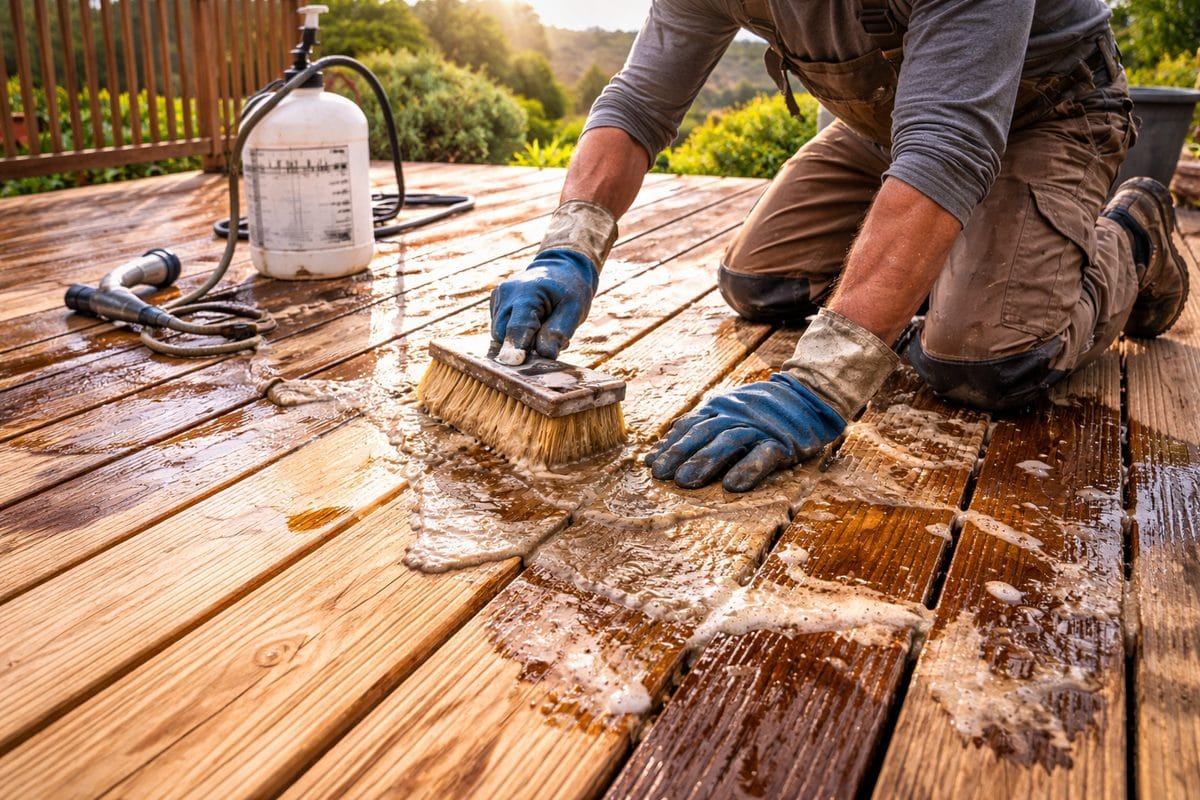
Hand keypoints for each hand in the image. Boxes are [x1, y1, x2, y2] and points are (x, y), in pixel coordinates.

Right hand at [489, 249, 597, 362]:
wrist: (559, 270)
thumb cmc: (569, 290)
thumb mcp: (574, 309)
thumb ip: (559, 332)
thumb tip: (544, 355)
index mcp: (528, 292)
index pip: (517, 326)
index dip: (516, 346)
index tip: (514, 362)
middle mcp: (507, 293)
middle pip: (503, 333)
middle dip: (520, 346)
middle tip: (546, 343)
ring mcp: (498, 297)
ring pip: (500, 333)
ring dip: (520, 340)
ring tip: (542, 329)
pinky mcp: (495, 303)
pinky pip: (501, 328)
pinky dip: (515, 333)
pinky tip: (532, 324)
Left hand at [645, 373, 844, 491]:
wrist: (806, 397)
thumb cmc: (759, 413)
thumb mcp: (725, 415)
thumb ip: (693, 433)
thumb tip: (651, 459)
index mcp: (720, 409)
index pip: (690, 425)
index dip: (671, 445)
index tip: (653, 466)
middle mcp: (736, 415)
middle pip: (705, 432)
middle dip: (682, 454)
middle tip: (664, 476)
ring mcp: (759, 427)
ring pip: (729, 441)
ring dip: (706, 461)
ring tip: (687, 482)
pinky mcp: (783, 441)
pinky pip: (764, 454)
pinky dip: (748, 468)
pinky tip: (733, 486)